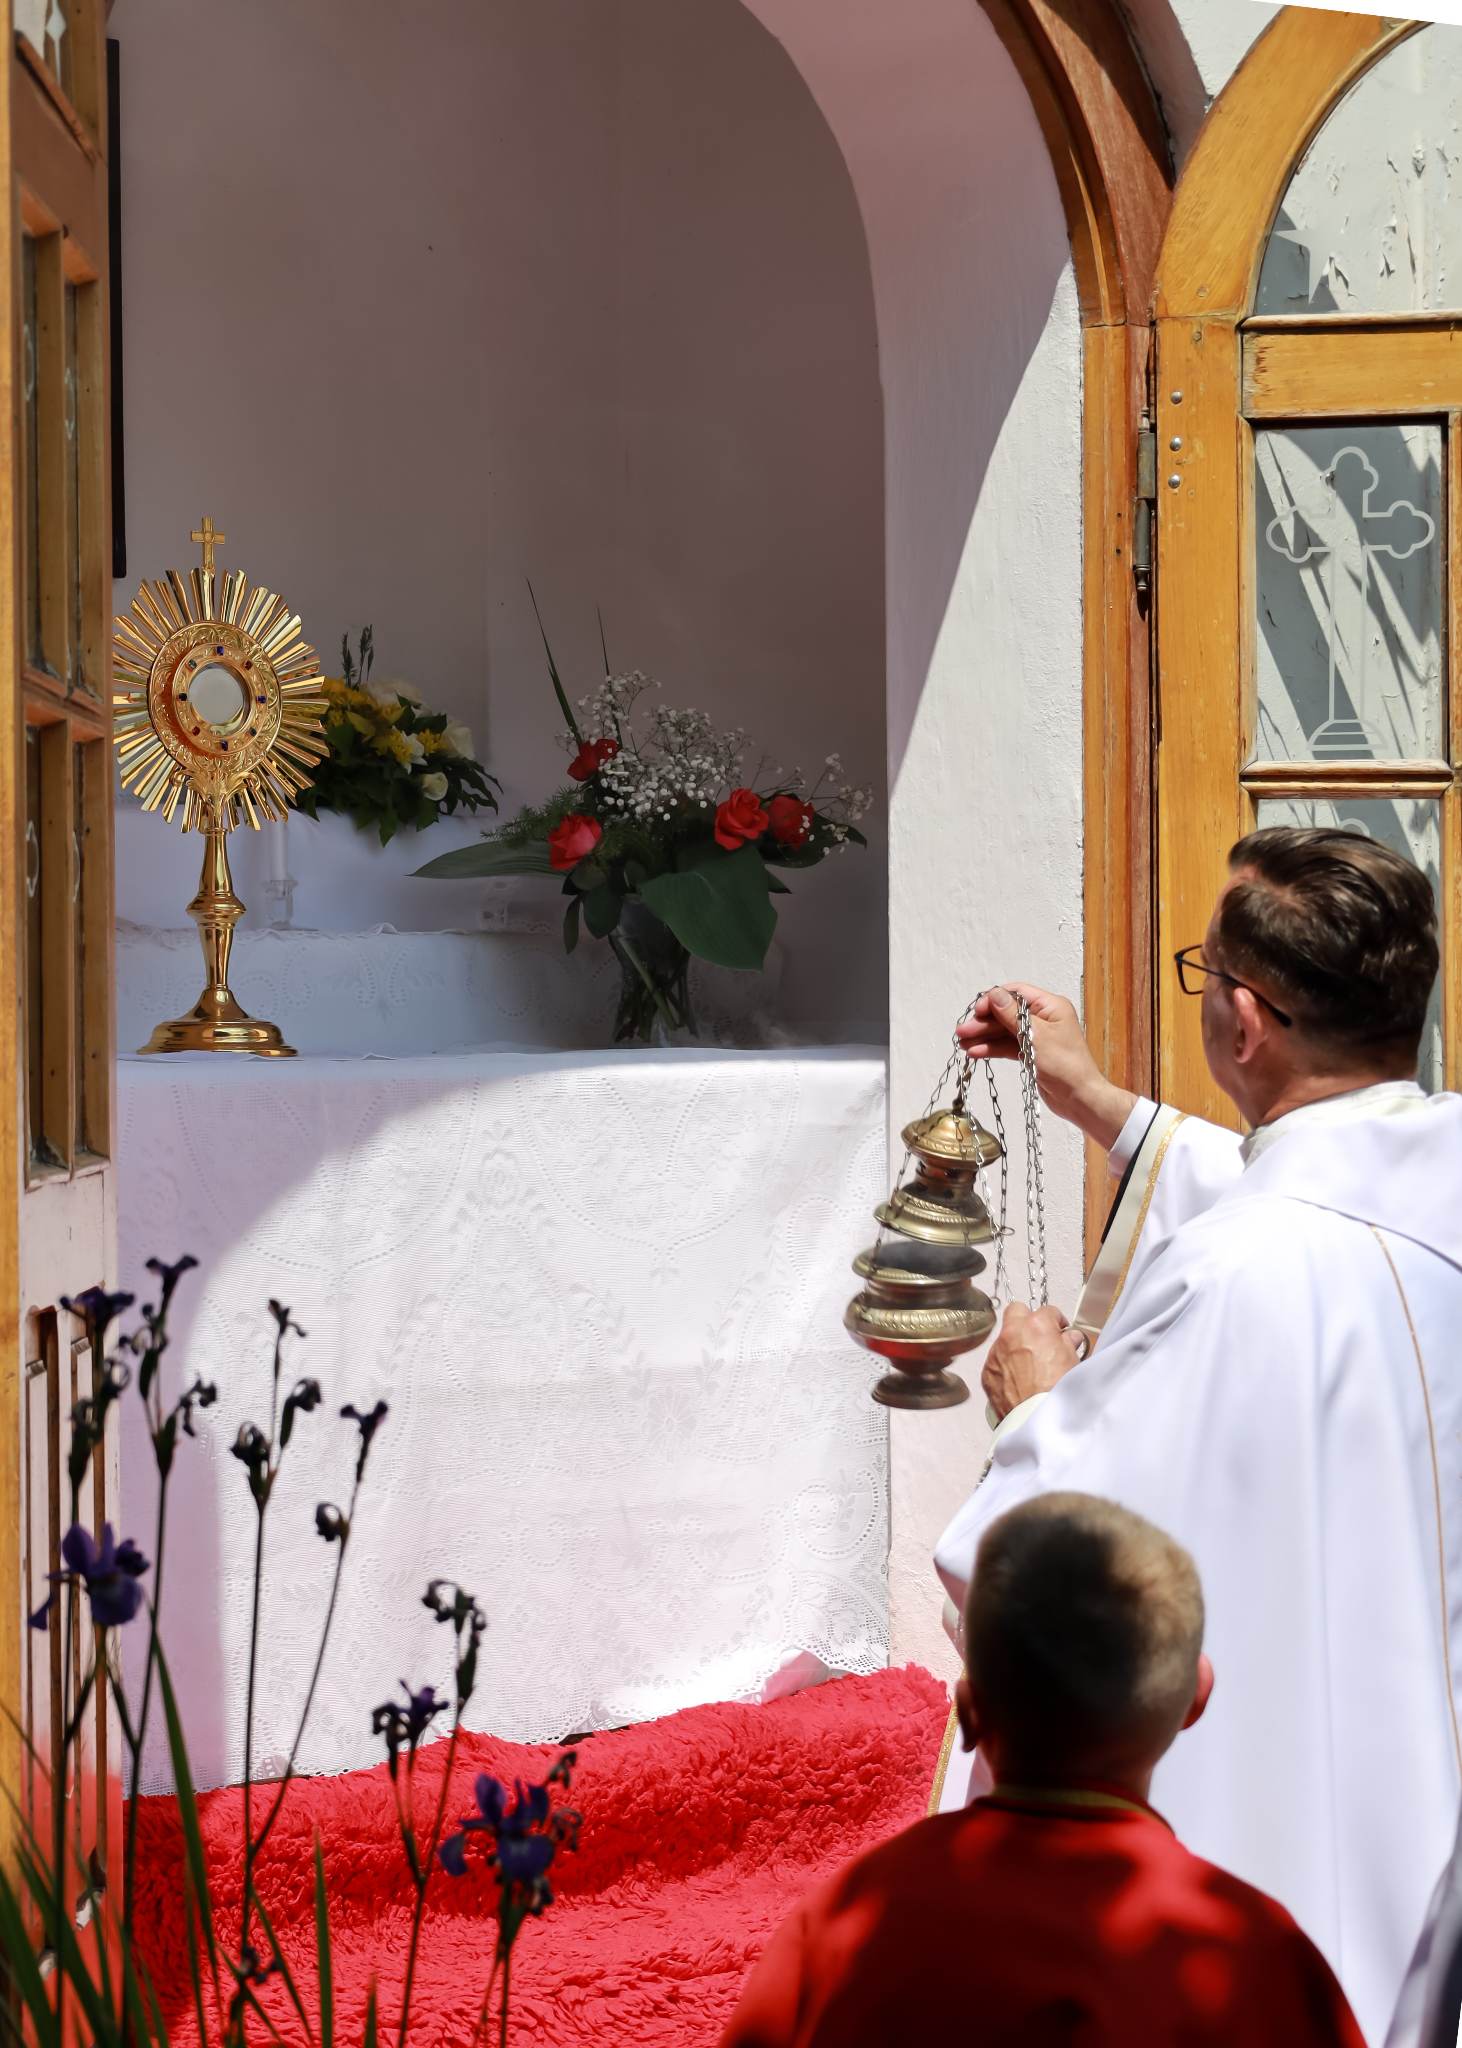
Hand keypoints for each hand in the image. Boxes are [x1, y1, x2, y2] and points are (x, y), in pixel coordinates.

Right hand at [956, 984, 1136, 1149]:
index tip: (976, 1011)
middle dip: (984, 1022)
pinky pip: (1007, 1046)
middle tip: (961, 1032)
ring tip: (961, 1044)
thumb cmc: (1065, 1065)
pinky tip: (974, 1053)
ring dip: (983, 1036)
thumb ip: (1012, 1015)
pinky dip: (991, 1049)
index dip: (993, 999)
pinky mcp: (1030, 1053)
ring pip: (1003, 1031)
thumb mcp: (1037, 1036)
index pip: (1016, 994)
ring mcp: (1035, 1036)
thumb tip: (993, 993)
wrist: (1079, 1098)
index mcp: (1050, 1007)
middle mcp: (1042, 1018)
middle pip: (1006, 1013)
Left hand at [981, 1301, 1084, 1418]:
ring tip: (1030, 1365)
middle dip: (1028, 1320)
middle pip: (1016, 1311)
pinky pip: (996, 1361)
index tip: (1060, 1330)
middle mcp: (1012, 1334)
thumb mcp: (1074, 1363)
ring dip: (1015, 1345)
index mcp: (1036, 1326)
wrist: (1039, 1421)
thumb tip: (1069, 1339)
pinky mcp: (987, 1372)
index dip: (1056, 1321)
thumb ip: (1069, 1344)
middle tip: (1039, 1336)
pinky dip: (1005, 1366)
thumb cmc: (1058, 1392)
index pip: (1048, 1311)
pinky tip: (1019, 1381)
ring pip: (1004, 1338)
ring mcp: (996, 1353)